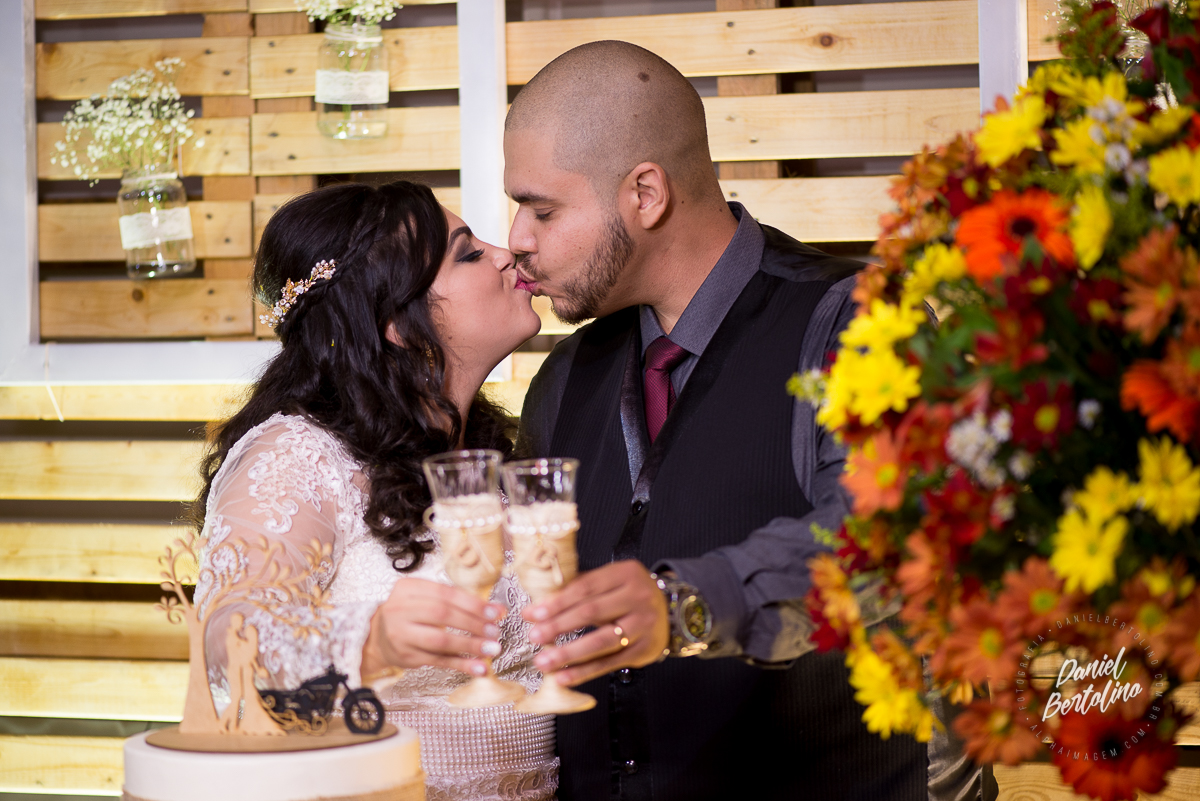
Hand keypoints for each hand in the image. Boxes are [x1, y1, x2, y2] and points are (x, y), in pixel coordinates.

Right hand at [361, 578, 504, 678]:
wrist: (378, 636)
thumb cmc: (410, 613)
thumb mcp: (425, 598)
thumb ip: (456, 602)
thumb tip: (495, 610)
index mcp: (408, 588)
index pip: (445, 593)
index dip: (473, 603)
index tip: (495, 612)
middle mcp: (400, 610)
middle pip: (443, 615)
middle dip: (473, 623)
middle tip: (494, 630)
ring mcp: (401, 634)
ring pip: (440, 640)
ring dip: (469, 645)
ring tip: (491, 648)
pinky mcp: (407, 656)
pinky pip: (438, 661)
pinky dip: (461, 664)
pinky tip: (478, 668)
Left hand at [523, 560, 667, 686]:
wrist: (672, 612)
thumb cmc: (631, 594)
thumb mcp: (612, 581)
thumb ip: (580, 588)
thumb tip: (540, 606)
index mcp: (626, 574)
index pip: (586, 587)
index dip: (557, 602)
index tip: (533, 614)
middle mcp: (638, 597)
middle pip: (592, 612)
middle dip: (559, 626)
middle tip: (535, 637)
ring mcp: (643, 625)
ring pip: (601, 641)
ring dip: (569, 654)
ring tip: (545, 661)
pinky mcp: (644, 650)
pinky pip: (610, 663)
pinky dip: (585, 672)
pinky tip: (565, 677)